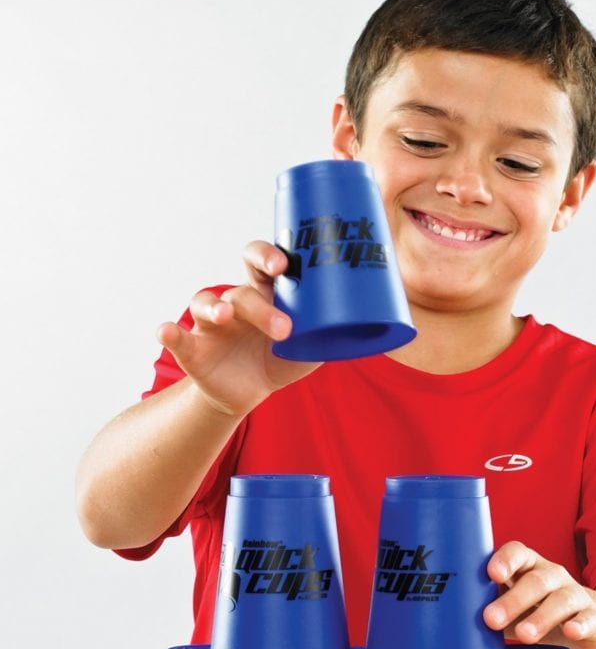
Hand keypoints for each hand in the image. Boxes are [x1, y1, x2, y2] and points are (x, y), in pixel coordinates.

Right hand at [157, 241, 319, 416]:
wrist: (251, 392)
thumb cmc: (283, 357)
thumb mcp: (311, 346)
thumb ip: (333, 332)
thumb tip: (374, 323)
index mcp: (266, 294)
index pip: (262, 262)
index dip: (269, 257)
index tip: (283, 264)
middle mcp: (237, 303)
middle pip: (241, 287)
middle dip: (257, 297)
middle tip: (279, 318)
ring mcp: (212, 325)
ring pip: (207, 304)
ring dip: (216, 306)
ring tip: (226, 316)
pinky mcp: (194, 350)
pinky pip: (178, 338)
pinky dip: (169, 333)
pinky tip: (167, 331)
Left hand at [483, 541, 595, 648]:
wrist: (587, 627)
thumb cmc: (534, 612)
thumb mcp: (511, 606)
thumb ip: (486, 606)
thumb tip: (447, 621)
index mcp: (528, 567)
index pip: (518, 553)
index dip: (505, 560)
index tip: (491, 574)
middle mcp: (552, 576)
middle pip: (535, 581)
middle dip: (513, 600)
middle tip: (491, 619)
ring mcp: (574, 596)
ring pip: (561, 600)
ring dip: (541, 617)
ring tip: (524, 636)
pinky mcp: (592, 619)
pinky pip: (588, 619)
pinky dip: (580, 625)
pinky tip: (571, 632)